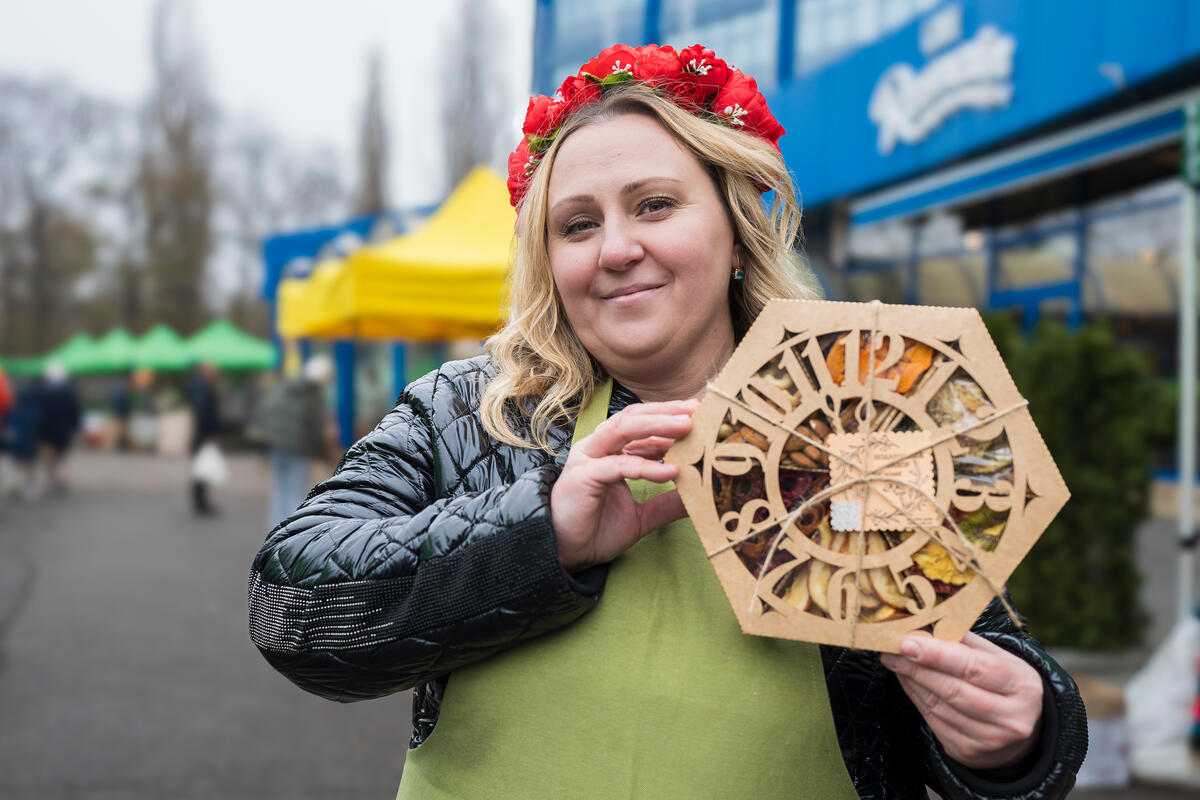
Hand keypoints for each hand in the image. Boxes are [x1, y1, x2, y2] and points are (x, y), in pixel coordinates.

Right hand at [551, 400, 695, 570]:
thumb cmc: (596, 530)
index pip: (641, 424)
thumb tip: (701, 498)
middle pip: (633, 418)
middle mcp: (597, 448)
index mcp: (609, 451)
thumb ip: (667, 504)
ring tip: (686, 426)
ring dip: (656, 425)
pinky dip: (646, 466)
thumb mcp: (642, 516)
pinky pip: (618, 465)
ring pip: (622, 429)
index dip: (669, 418)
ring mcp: (588, 459)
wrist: (566, 555)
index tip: (700, 416)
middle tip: (696, 410)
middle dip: (666, 412)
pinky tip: (671, 471)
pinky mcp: (583, 476)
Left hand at [880, 632, 1043, 770]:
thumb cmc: (1007, 685)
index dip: (937, 655)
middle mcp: (1010, 718)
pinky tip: (906, 680)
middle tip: (891, 649)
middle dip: (916, 668)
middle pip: (953, 690)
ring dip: (911, 681)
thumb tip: (926, 625)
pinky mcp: (968, 752)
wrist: (1024, 732)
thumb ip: (967, 642)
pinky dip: (916, 697)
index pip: (974, 667)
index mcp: (1023, 686)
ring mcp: (990, 739)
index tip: (907, 642)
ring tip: (894, 661)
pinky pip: (933, 720)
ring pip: (939, 706)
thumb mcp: (1001, 659)